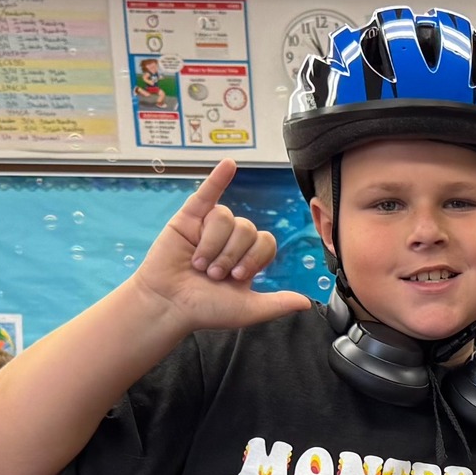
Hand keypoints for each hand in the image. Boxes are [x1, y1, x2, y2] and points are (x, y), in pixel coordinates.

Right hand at [133, 159, 312, 332]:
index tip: (238, 276)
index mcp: (245, 258)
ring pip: (226, 218)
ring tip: (199, 264)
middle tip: (213, 274)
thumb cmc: (204, 309)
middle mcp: (230, 240)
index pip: (265, 241)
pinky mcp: (188, 218)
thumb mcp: (247, 309)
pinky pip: (207, 192)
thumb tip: (307, 303)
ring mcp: (209, 227)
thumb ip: (277, 303)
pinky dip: (218, 178)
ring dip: (214, 244)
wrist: (168, 305)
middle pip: (247, 229)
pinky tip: (229, 165)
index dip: (255, 257)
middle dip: (231, 255)